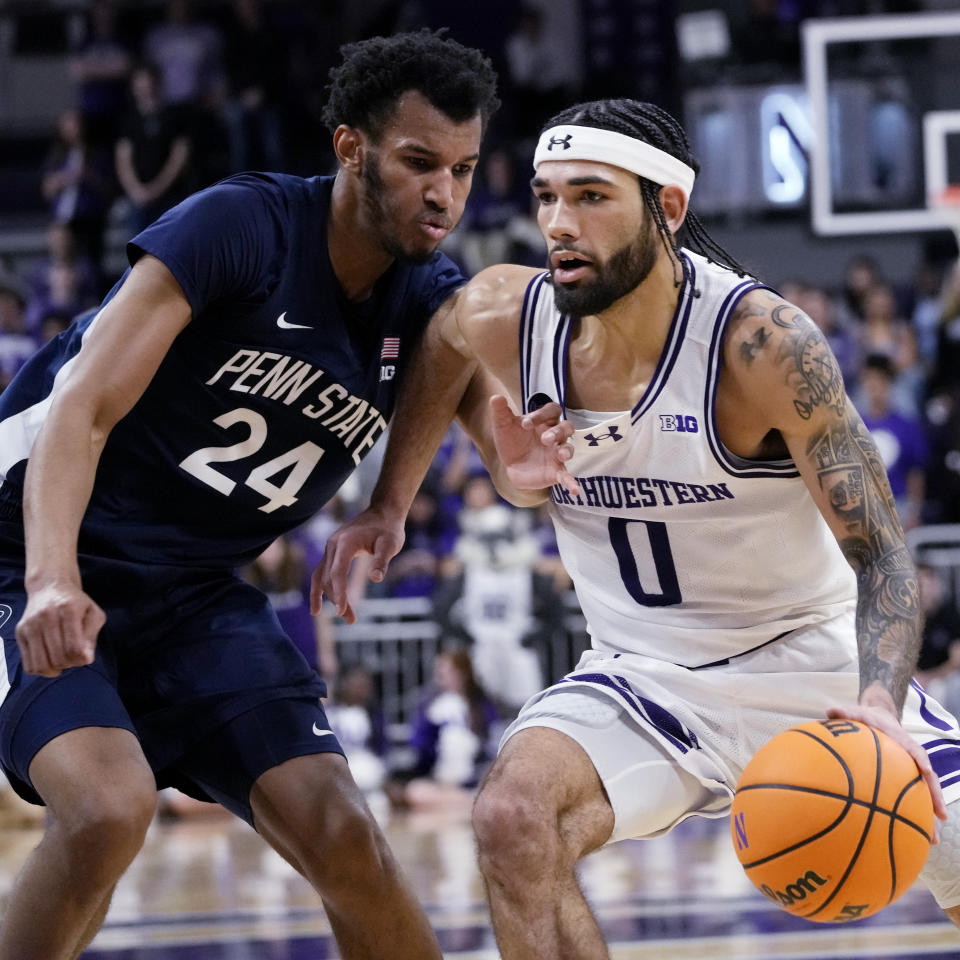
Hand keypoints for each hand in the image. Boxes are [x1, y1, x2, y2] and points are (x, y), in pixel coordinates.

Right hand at [15, 581, 103, 676]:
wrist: (50, 588)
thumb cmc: (77, 604)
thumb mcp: (94, 613)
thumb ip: (92, 636)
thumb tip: (86, 659)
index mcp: (69, 610)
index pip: (74, 648)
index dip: (82, 659)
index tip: (85, 657)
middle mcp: (47, 616)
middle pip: (58, 658)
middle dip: (70, 664)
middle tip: (74, 658)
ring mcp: (30, 625)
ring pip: (41, 664)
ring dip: (55, 669)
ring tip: (62, 661)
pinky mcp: (20, 632)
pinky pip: (28, 664)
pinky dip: (41, 669)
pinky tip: (50, 661)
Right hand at [310, 508, 404, 623]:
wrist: (383, 512)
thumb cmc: (389, 529)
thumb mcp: (390, 544)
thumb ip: (382, 560)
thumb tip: (376, 579)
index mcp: (345, 542)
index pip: (338, 572)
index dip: (339, 593)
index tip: (342, 611)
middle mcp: (333, 544)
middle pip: (329, 577)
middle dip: (337, 600)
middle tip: (351, 620)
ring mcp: (330, 547)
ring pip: (322, 576)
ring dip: (328, 597)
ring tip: (340, 616)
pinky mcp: (333, 551)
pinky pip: (322, 572)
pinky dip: (321, 588)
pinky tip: (321, 605)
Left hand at [490, 395, 579, 497]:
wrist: (509, 466)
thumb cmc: (510, 440)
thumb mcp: (503, 425)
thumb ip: (501, 411)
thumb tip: (495, 397)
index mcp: (544, 420)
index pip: (552, 411)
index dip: (541, 415)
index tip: (524, 423)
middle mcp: (555, 435)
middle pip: (566, 427)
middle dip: (557, 432)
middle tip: (545, 439)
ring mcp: (557, 454)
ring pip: (569, 448)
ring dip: (567, 451)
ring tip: (562, 455)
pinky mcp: (555, 471)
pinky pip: (566, 476)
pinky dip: (571, 483)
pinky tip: (575, 490)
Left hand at [826, 701, 948, 831]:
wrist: (880, 718)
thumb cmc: (867, 719)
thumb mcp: (857, 713)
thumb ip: (846, 713)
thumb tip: (830, 710)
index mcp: (902, 740)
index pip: (914, 748)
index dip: (920, 758)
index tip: (926, 770)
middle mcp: (912, 757)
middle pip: (928, 778)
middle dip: (935, 796)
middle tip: (940, 817)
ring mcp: (912, 770)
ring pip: (925, 794)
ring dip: (929, 815)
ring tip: (932, 840)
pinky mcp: (906, 780)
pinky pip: (913, 799)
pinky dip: (914, 816)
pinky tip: (913, 838)